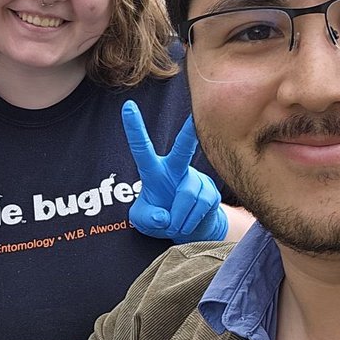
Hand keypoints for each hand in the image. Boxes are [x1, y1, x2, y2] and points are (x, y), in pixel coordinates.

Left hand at [122, 101, 226, 241]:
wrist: (188, 232)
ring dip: (178, 218)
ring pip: (186, 195)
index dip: (134, 128)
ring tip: (175, 225)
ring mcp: (196, 178)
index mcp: (154, 171)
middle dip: (189, 133)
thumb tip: (162, 217)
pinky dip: (189, 222)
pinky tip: (188, 224)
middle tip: (193, 118)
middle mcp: (177, 168)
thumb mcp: (142, 221)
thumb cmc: (160, 219)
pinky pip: (200, 207)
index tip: (128, 106)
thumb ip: (147, 218)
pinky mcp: (211, 191)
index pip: (142, 148)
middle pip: (183, 148)